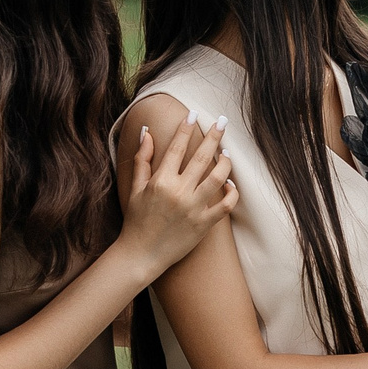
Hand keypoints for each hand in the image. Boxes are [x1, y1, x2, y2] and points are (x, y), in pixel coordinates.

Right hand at [117, 116, 236, 272]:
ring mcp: (194, 208)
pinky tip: (231, 183)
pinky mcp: (204, 224)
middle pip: (202, 156)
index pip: (177, 148)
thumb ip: (142, 159)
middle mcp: (179, 192)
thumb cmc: (136, 220)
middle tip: (221, 121)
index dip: (185, 128)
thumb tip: (146, 132)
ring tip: (227, 152)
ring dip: (226, 161)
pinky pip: (226, 205)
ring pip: (218, 177)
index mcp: (161, 181)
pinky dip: (232, 192)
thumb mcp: (135, 188)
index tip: (193, 113)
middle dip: (214, 135)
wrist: (141, 255)